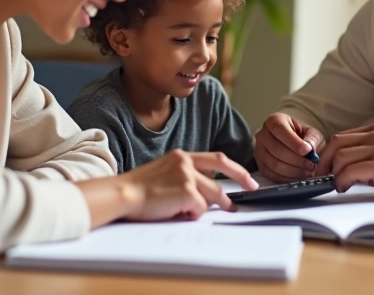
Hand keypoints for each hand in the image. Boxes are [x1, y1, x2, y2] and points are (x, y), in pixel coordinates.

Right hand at [117, 150, 257, 220]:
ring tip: (197, 213)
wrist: (122, 194)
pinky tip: (174, 213)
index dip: (235, 169)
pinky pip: (200, 210)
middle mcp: (187, 162)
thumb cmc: (138, 189)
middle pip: (222, 175)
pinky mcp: (187, 192)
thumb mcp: (164, 173)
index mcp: (181, 156)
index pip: (216, 158)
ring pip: (213, 196)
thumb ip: (185, 177)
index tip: (247, 178)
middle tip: (251, 189)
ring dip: (212, 207)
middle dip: (241, 181)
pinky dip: (191, 215)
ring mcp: (188, 176)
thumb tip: (207, 195)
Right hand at [254, 113, 324, 182]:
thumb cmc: (302, 136)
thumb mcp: (311, 133)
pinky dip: (287, 178)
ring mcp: (259, 151)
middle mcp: (263, 134)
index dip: (293, 142)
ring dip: (293, 171)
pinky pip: (272, 175)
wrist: (295, 145)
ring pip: (274, 164)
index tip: (307, 151)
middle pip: (276, 150)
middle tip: (311, 164)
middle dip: (296, 160)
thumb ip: (312, 139)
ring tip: (307, 171)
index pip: (279, 130)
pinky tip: (298, 176)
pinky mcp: (260, 166)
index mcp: (274, 120)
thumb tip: (310, 148)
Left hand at [314, 123, 373, 199]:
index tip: (325, 166)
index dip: (328, 153)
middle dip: (325, 162)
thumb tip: (343, 163)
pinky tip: (345, 187)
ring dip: (334, 173)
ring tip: (339, 184)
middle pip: (336, 144)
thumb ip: (369, 149)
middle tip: (323, 176)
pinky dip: (342, 181)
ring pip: (340, 158)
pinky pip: (350, 172)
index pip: (341, 137)